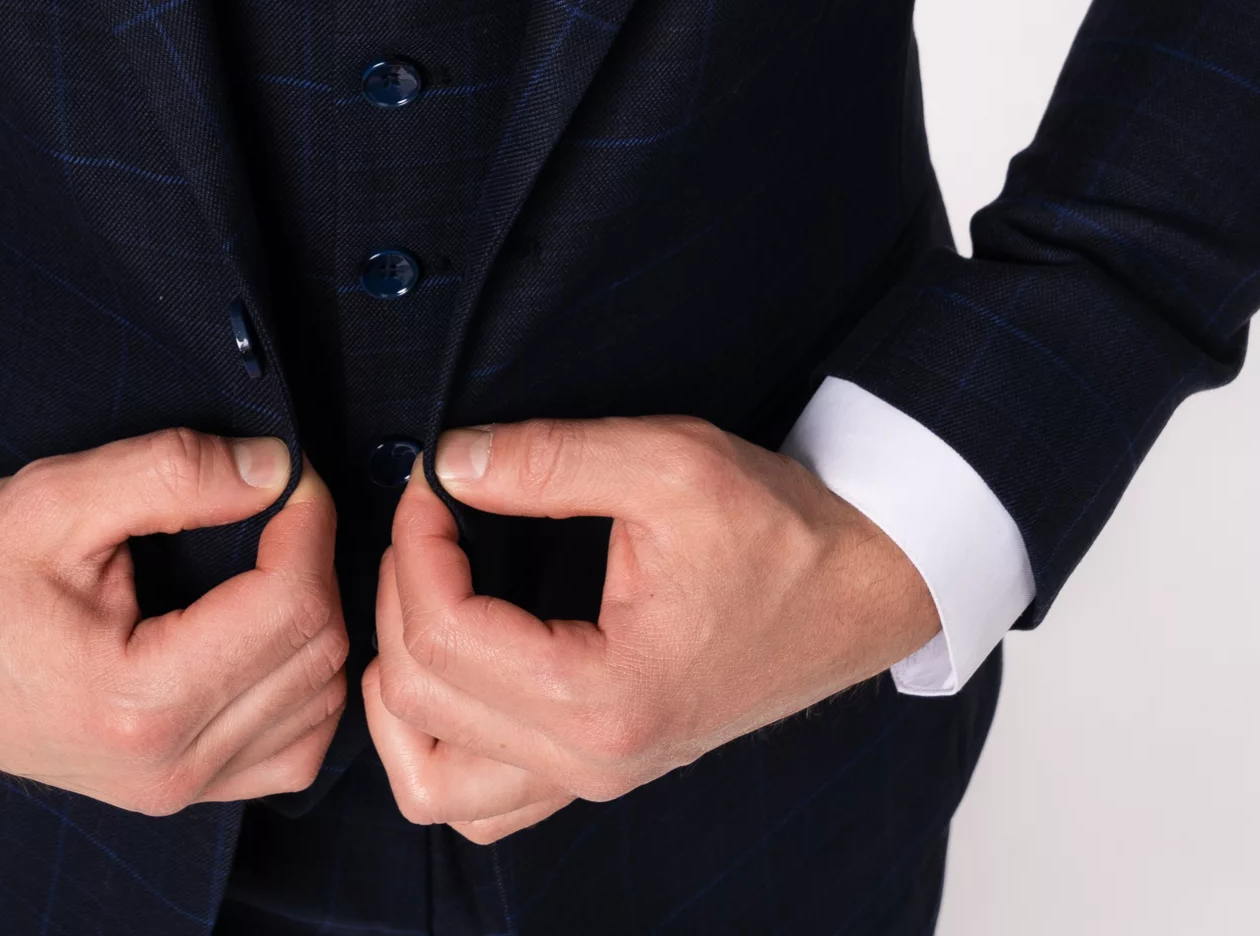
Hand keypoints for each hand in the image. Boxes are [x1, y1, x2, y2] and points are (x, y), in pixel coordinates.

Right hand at [0, 430, 347, 811]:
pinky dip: (303, 683)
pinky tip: (267, 625)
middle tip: (275, 497)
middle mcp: (166, 766)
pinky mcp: (173, 790)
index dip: (306, 520)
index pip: (290, 606)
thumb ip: (172, 473)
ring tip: (274, 553)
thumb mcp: (58, 499)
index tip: (288, 469)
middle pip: (317, 656)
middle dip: (315, 561)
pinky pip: (289, 750)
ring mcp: (172, 790)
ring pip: (321, 710)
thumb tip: (273, 467)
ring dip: (317, 620)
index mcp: (138, 701)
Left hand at [363, 415, 939, 844]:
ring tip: (421, 594)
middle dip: (398, 594)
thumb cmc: (777, 530)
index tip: (433, 477)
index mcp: (606, 698)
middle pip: (420, 701)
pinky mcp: (598, 771)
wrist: (861, 588)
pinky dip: (438, 738)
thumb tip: (448, 459)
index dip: (416, 542)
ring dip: (399, 688)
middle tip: (429, 516)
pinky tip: (448, 659)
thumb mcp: (668, 463)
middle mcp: (593, 763)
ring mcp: (594, 780)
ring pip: (432, 784)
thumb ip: (548, 458)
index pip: (444, 634)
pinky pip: (478, 801)